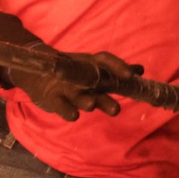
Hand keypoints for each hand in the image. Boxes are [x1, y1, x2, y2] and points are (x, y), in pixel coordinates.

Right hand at [5, 49, 141, 121]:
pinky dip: (66, 110)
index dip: (118, 66)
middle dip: (105, 96)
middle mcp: (81, 75)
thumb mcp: (94, 71)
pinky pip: (60, 104)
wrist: (38, 72)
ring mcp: (66, 86)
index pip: (105, 61)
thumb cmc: (73, 74)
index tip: (133, 74)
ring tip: (91, 106)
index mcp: (91, 65)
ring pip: (78, 94)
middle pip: (94, 82)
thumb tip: (140, 70)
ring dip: (85, 100)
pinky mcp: (53, 97)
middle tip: (117, 109)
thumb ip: (115, 72)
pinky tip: (74, 116)